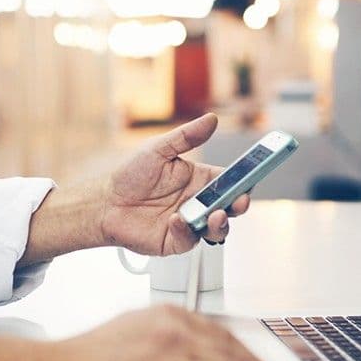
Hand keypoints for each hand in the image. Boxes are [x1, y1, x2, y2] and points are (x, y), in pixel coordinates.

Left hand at [101, 113, 250, 254]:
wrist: (105, 203)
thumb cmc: (130, 176)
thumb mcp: (158, 149)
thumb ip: (186, 137)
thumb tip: (211, 119)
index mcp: (200, 180)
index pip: (230, 180)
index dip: (245, 178)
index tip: (255, 173)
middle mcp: (198, 202)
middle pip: (230, 207)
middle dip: (240, 204)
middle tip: (240, 200)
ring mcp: (190, 223)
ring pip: (217, 229)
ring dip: (221, 223)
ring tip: (215, 215)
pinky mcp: (175, 240)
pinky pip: (190, 240)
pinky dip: (186, 230)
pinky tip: (175, 220)